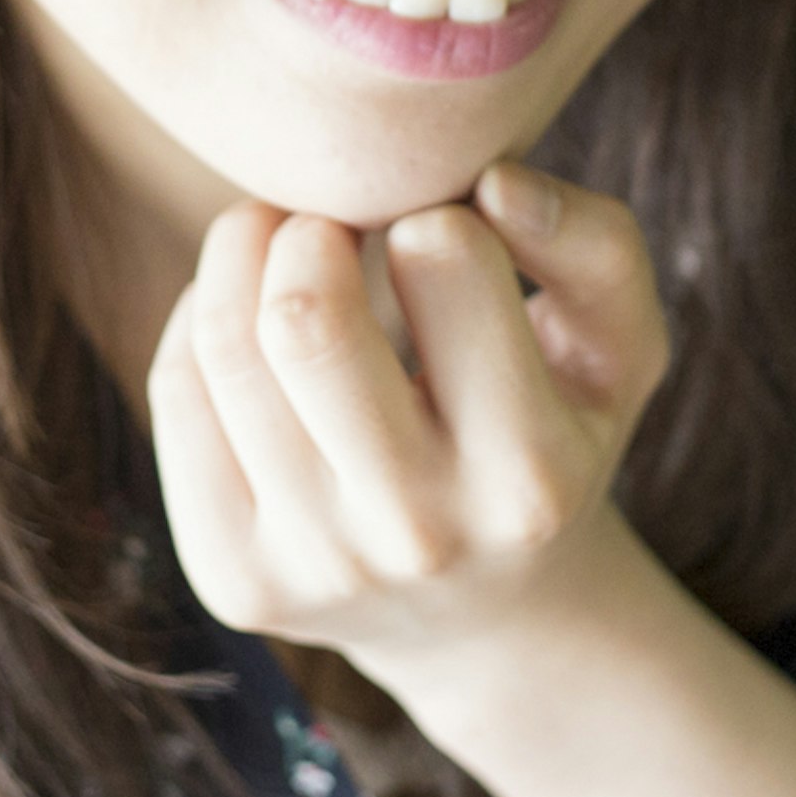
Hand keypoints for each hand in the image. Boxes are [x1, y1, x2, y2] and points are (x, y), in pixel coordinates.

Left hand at [144, 161, 672, 687]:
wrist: (485, 615)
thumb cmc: (555, 432)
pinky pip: (177, 394)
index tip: (439, 236)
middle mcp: (421, 535)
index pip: (445, 259)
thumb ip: (595, 244)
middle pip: (304, 319)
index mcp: (533, 475)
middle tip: (337, 223)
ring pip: (225, 349)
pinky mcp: (234, 580)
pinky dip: (204, 316)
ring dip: (245, 251)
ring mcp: (316, 568)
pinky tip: (251, 312)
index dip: (435, 213)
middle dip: (310, 227)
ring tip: (288, 241)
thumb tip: (495, 181)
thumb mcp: (618, 347)